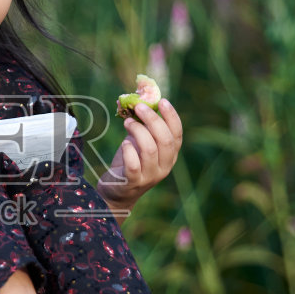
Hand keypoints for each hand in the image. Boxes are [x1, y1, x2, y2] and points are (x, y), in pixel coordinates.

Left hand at [96, 98, 182, 214]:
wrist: (117, 192)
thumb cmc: (130, 162)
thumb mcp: (140, 143)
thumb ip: (144, 127)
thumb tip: (141, 102)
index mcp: (170, 156)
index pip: (177, 135)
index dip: (172, 117)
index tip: (163, 101)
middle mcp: (164, 167)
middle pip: (165, 140)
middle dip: (152, 120)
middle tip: (138, 107)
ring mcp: (150, 176)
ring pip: (150, 149)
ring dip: (138, 131)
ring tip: (127, 122)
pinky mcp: (133, 182)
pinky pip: (134, 164)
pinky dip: (129, 151)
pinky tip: (124, 143)